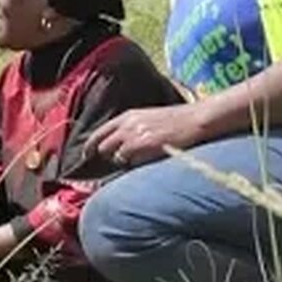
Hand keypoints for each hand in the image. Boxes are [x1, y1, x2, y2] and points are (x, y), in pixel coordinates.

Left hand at [84, 104, 206, 167]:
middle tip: (116, 162)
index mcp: (127, 116)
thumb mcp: (148, 118)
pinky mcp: (144, 145)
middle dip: (106, 156)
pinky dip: (132, 164)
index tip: (86, 155)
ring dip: (121, 161)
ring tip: (136, 160)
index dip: (90, 145)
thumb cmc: (175, 121)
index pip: (99, 132)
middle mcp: (127, 124)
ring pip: (114, 155)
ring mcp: (135, 135)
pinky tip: (145, 160)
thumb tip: (120, 143)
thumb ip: (132, 127)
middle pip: (102, 146)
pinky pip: (129, 160)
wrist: (194, 119)